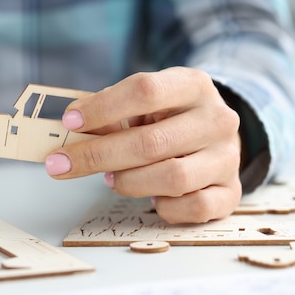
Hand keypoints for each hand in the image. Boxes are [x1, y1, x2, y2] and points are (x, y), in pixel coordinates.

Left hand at [45, 67, 241, 223]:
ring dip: (129, 182)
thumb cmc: (168, 120)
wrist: (215, 138)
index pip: (145, 91)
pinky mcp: (232, 192)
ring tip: (111, 179)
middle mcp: (217, 120)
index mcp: (194, 85)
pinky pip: (194, 208)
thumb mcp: (144, 106)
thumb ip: (111, 114)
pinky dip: (164, 208)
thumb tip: (71, 131)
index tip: (69, 122)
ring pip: (173, 178)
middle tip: (61, 165)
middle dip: (98, 155)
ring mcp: (228, 158)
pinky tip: (152, 198)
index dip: (103, 108)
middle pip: (152, 142)